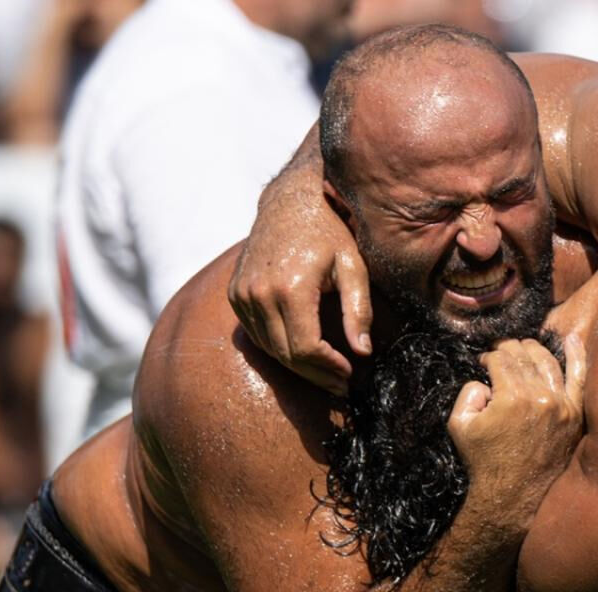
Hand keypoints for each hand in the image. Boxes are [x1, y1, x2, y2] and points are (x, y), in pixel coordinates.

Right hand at [227, 191, 372, 395]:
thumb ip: (359, 310)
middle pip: (286, 354)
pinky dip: (280, 348)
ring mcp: (241, 294)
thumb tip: (363, 352)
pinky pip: (257, 335)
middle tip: (341, 384)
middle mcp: (258, 293)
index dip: (329, 368)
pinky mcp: (235, 294)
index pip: (306, 348)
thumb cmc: (329, 231)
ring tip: (327, 373)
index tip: (350, 374)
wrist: (290, 201)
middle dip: (317, 375)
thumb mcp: (353, 267)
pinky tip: (303, 353)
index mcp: (290, 288)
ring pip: (270, 349)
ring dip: (298, 367)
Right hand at [448, 335, 587, 535]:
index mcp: (511, 397)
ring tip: (524, 350)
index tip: (484, 363)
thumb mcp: (459, 425)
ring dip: (534, 350)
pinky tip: (573, 338)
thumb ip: (468, 392)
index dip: (489, 356)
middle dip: (509, 350)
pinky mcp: (575, 415)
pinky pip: (580, 378)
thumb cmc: (483, 461)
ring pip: (548, 361)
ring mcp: (562, 406)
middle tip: (501, 355)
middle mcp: (540, 397)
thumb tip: (485, 379)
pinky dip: (577, 355)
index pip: (500, 359)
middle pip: (524, 356)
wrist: (512, 496)